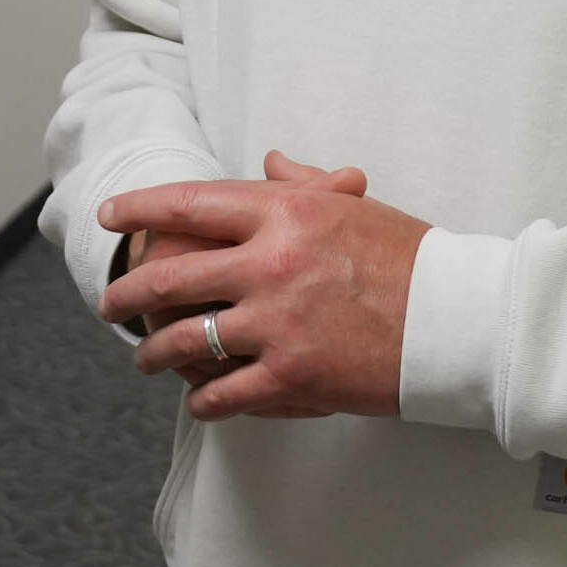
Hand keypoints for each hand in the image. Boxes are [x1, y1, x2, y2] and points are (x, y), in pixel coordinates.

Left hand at [99, 152, 428, 422]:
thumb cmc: (412, 258)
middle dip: (130, 292)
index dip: (142, 209)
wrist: (456, 319)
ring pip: (186, 340)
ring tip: (145, 357)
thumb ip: (303, 184)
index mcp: (287, 212)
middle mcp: (271, 262)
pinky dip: (203, 401)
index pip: (192, 204)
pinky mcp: (290, 376)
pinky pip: (224, 393)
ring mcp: (276, 322)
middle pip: (173, 276)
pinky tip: (197, 402)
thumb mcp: (356, 207)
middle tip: (110, 302)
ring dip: (154, 352)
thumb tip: (269, 164)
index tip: (111, 215)